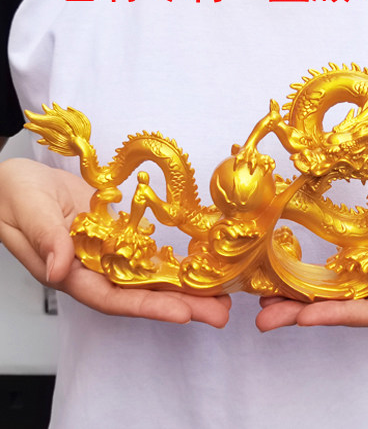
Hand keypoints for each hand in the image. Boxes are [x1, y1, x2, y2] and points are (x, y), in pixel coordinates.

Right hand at [0, 158, 230, 326]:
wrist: (21, 180)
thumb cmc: (14, 196)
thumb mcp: (28, 212)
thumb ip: (45, 240)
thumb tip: (57, 270)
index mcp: (71, 272)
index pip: (112, 297)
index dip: (147, 306)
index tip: (183, 313)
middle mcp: (94, 270)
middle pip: (141, 293)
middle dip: (182, 304)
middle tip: (220, 313)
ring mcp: (109, 253)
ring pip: (150, 275)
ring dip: (185, 285)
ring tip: (221, 295)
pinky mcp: (118, 235)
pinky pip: (148, 250)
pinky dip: (172, 259)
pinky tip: (198, 264)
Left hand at [256, 216, 367, 330]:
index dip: (341, 314)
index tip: (305, 315)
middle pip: (351, 312)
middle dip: (307, 315)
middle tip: (266, 318)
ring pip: (346, 301)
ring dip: (307, 303)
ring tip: (269, 305)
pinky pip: (352, 286)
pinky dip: (323, 287)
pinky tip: (298, 286)